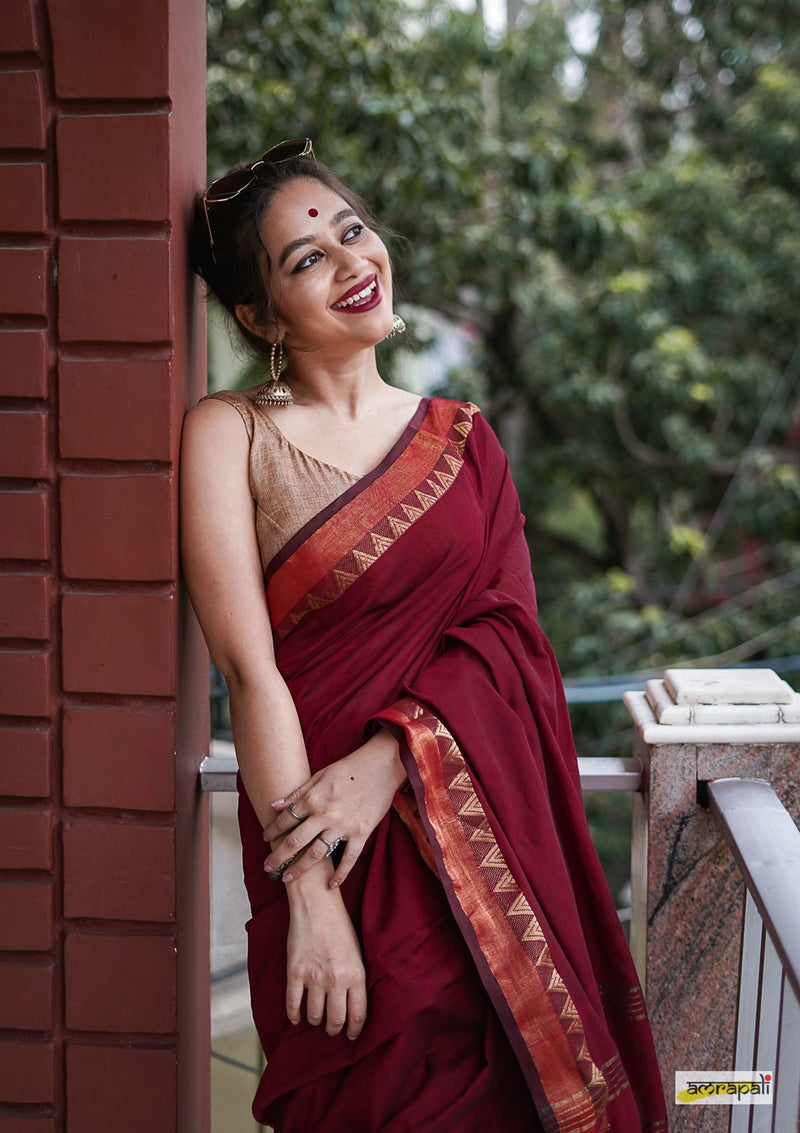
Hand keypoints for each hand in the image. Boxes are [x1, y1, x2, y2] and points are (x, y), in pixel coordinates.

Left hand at [263, 729, 404, 887]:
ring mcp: (343, 826)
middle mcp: (325, 814)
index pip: (285, 819)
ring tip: (287, 878)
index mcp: (313, 798)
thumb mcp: (320, 774)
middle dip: (278, 857)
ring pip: (316, 854)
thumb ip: (297, 792)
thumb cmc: (350, 768)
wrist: (382, 766)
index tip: (265, 838)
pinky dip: (340, 874)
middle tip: (268, 868)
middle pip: (295, 842)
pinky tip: (331, 884)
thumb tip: (274, 805)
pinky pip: (349, 858)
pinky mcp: (362, 833)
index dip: (272, 830)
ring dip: (299, 868)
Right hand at [286, 872, 366, 1038]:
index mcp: (356, 975)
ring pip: (314, 1015)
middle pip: (336, 1020)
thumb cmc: (340, 926)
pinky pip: (292, 1004)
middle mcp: (336, 980)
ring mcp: (314, 977)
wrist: (317, 904)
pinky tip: (296, 1017)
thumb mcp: (358, 952)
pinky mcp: (295, 972)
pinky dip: (293, 1015)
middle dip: (334, 1029)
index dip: (355, 1031)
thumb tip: (354, 1004)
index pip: (358, 1015)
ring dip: (315, 1021)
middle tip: (332, 1030)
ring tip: (316, 1019)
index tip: (352, 1035)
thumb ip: (356, 978)